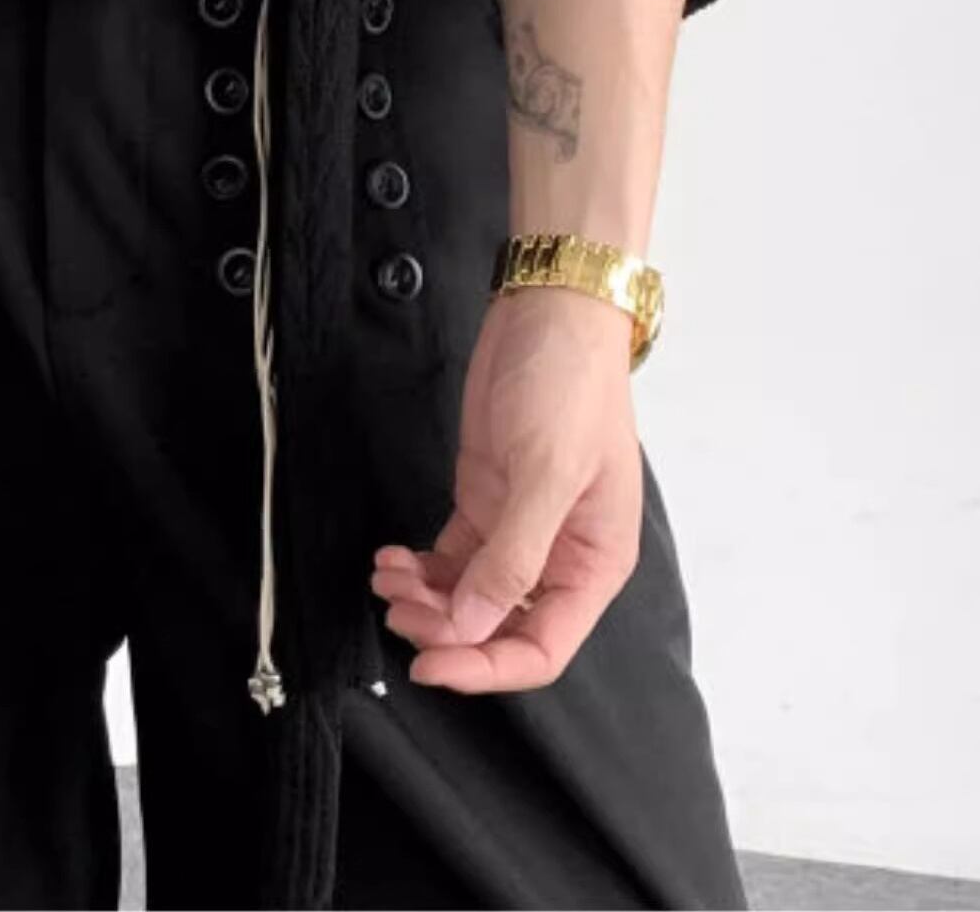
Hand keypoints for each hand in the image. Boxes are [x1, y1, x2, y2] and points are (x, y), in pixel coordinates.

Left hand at [369, 286, 641, 691]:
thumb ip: (511, 557)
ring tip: (386, 578)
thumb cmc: (569, 386)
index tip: (430, 665)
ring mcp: (519, 528)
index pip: (541, 647)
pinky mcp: (487, 498)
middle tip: (397, 609)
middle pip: (497, 626)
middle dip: (445, 629)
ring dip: (425, 599)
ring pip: (467, 595)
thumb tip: (471, 627)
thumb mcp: (545, 472)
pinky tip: (391, 557)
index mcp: (594, 564)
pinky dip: (420, 566)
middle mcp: (559, 556)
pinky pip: (451, 556)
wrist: (549, 313)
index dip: (485, 667)